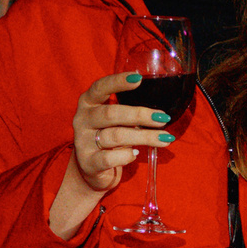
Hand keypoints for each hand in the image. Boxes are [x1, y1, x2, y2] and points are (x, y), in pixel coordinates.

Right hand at [48, 72, 173, 237]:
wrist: (92, 169)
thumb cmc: (109, 138)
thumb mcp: (115, 121)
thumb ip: (129, 112)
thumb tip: (160, 113)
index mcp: (88, 102)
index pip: (100, 87)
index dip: (118, 82)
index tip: (138, 78)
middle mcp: (82, 119)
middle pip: (111, 114)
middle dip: (140, 115)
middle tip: (162, 118)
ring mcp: (83, 141)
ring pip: (116, 136)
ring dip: (143, 137)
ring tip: (163, 138)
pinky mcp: (88, 162)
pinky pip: (110, 158)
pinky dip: (127, 156)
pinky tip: (136, 154)